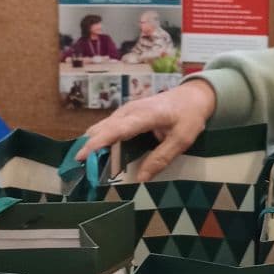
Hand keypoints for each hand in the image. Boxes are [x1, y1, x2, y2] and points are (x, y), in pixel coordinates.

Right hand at [78, 78, 216, 181]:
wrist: (194, 95)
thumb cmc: (189, 116)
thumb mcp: (182, 140)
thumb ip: (161, 159)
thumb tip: (140, 179)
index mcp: (145, 115)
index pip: (116, 129)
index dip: (98, 143)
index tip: (81, 157)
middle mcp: (130, 110)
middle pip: (103, 129)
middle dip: (89, 148)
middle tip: (80, 171)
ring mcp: (126, 110)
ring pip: (102, 127)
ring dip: (92, 144)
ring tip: (85, 166)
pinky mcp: (126, 113)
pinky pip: (107, 126)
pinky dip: (100, 140)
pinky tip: (97, 155)